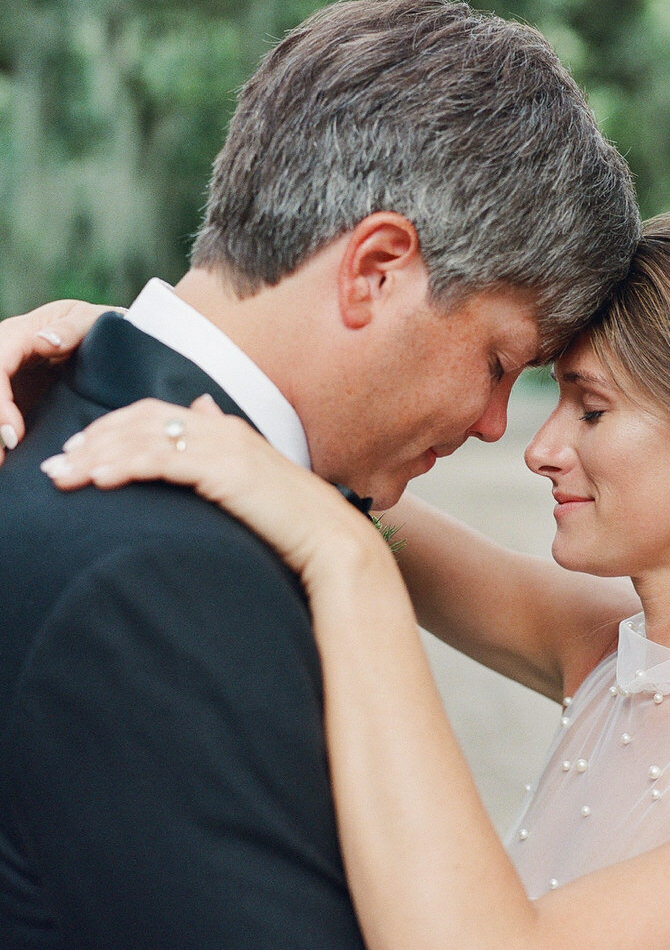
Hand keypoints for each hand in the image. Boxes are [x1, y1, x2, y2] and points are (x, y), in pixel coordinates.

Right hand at [0, 300, 118, 457]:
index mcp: (18, 335)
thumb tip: (43, 340)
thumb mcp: (89, 320)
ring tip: (3, 466)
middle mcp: (5, 356)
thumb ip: (71, 328)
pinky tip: (8, 462)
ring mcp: (7, 378)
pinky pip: (3, 414)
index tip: (14, 435)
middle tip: (5, 458)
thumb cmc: (98, 326)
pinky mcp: (13, 396)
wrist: (105, 337)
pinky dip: (3, 435)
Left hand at [41, 395, 385, 585]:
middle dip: (94, 440)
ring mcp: (225, 447)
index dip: (112, 427)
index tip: (80, 451)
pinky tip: (100, 481)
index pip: (155, 413)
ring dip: (98, 456)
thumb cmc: (293, 522)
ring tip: (66, 476)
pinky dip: (126, 466)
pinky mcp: (225, 471)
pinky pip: (163, 461)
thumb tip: (202, 408)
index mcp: (227, 429)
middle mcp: (223, 429)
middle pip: (141, 420)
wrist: (332, 541)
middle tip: (58, 464)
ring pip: (144, 438)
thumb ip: (225, 447)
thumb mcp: (253, 480)